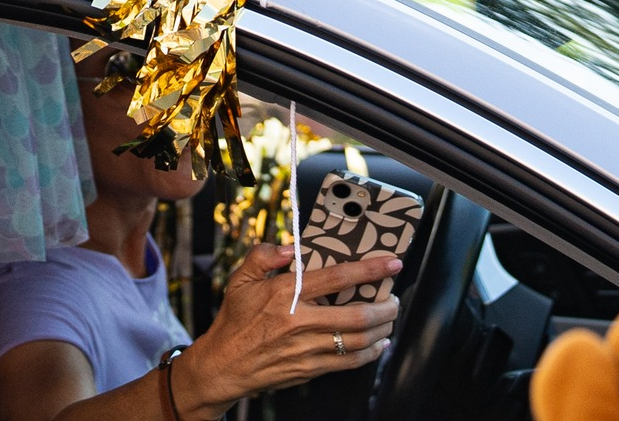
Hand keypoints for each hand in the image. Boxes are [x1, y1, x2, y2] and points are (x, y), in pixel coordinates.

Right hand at [170, 245, 399, 419]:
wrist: (222, 366)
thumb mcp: (241, 279)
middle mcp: (299, 321)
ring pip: (358, 341)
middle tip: (395, 299)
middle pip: (357, 315)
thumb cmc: (234, 320)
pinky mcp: (309, 370)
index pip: (337, 277)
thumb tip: (291, 248)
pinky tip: (377, 344)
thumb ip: (264, 255)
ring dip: (382, 329)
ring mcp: (306, 349)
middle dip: (385, 307)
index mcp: (285, 293)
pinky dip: (369, 353)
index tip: (392, 263)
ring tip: (389, 319)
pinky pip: (348, 362)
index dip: (370, 270)